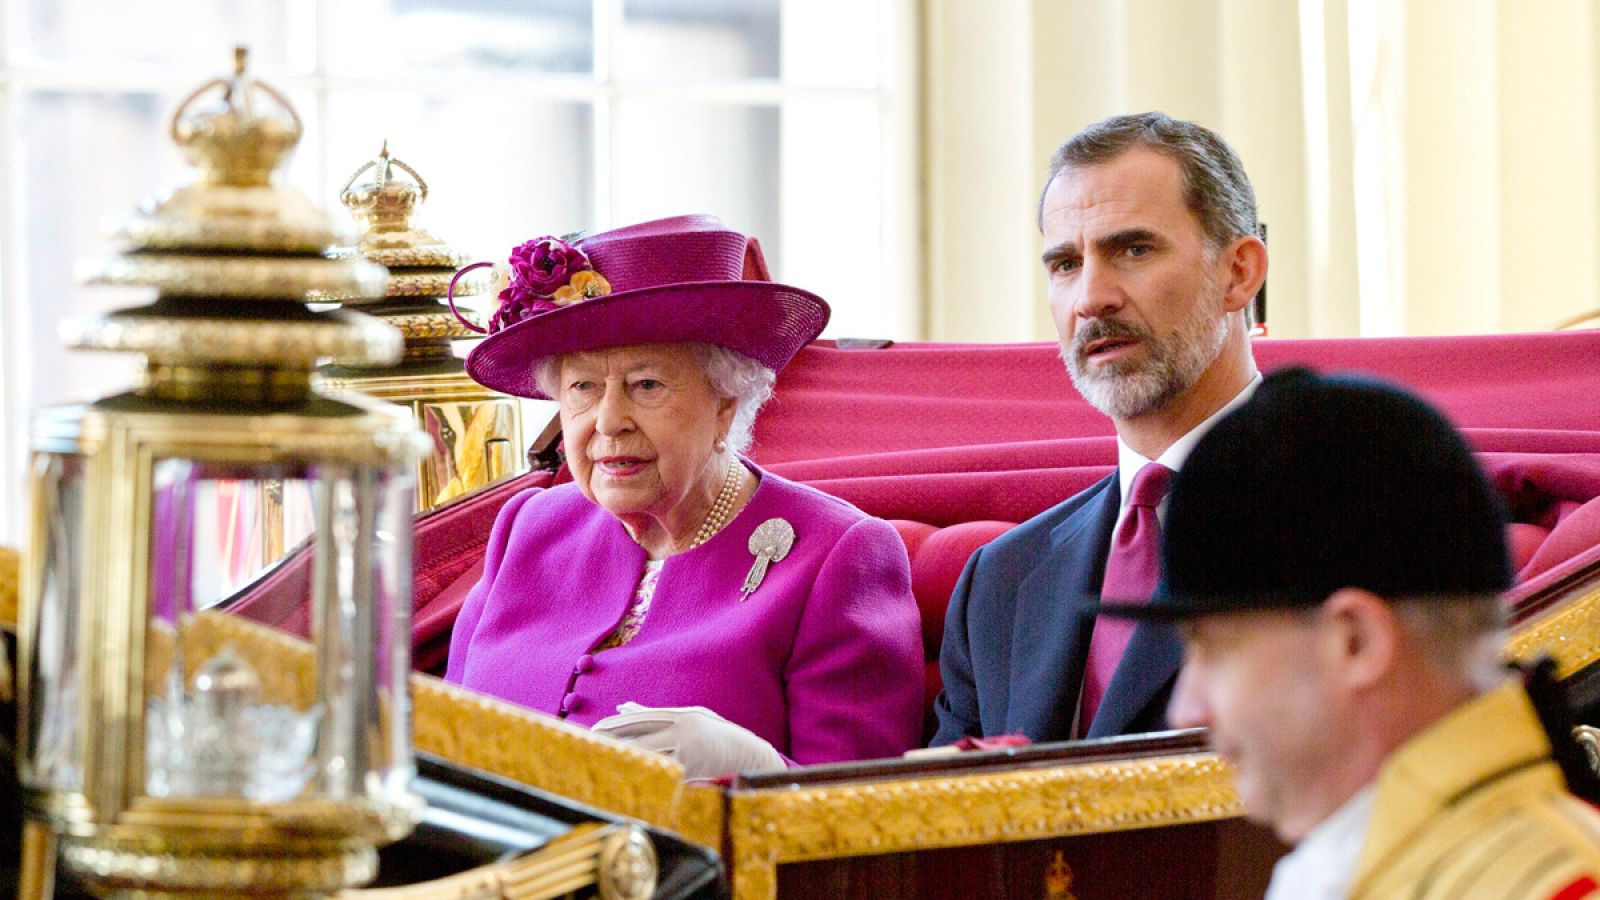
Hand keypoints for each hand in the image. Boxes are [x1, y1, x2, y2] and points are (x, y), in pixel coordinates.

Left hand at [591, 702, 786, 777]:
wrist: (751, 755)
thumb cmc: (717, 734)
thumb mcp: (691, 716)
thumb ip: (656, 713)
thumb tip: (623, 706)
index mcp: (682, 715)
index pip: (641, 718)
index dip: (615, 724)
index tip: (593, 729)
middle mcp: (684, 729)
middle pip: (641, 737)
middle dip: (613, 742)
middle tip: (589, 746)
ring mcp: (690, 749)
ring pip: (649, 756)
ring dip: (625, 761)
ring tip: (603, 764)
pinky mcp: (694, 768)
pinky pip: (666, 773)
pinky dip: (648, 776)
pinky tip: (630, 780)